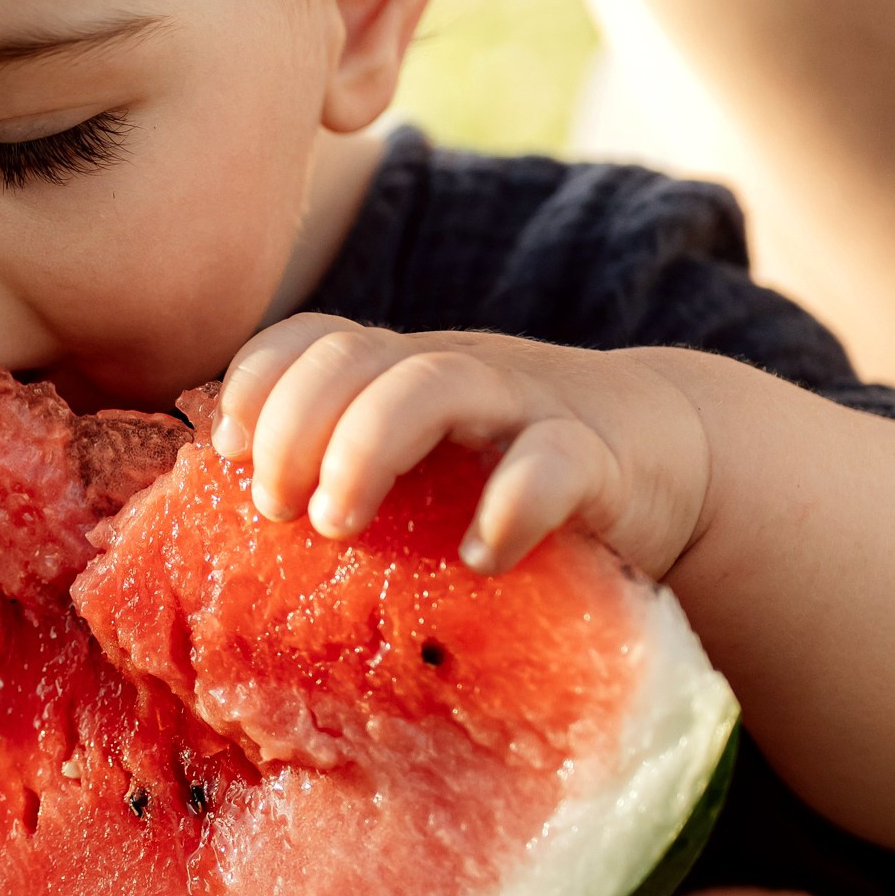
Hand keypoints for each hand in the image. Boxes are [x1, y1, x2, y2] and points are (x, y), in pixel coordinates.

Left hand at [216, 313, 711, 572]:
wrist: (667, 455)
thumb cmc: (504, 473)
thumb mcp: (415, 462)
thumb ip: (337, 475)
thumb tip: (227, 543)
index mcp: (396, 368)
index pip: (304, 338)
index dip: (255, 384)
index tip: (232, 455)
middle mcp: (450, 370)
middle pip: (351, 356)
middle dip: (295, 427)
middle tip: (278, 511)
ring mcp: (524, 405)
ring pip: (434, 386)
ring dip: (367, 448)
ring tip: (339, 524)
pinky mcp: (597, 458)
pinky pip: (553, 463)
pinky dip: (509, 507)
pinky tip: (481, 557)